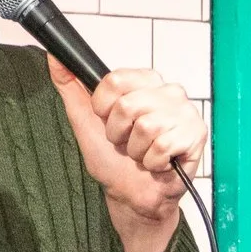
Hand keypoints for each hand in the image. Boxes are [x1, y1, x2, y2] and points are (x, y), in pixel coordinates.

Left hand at [50, 65, 206, 216]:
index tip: (107, 121)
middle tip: (127, 141)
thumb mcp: (84, 120)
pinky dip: (153, 162)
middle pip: (128, 105)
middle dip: (118, 133)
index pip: (114, 80)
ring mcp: (184, 112)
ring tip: (142, 153)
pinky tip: (158, 162)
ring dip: (136, 150)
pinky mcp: (195, 134)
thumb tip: (55, 56)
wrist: (132, 195)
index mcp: (144, 81)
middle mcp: (167, 91)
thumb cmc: (113, 159)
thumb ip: (69, 85)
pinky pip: (163, 146)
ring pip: (146, 127)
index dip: (103, 108)